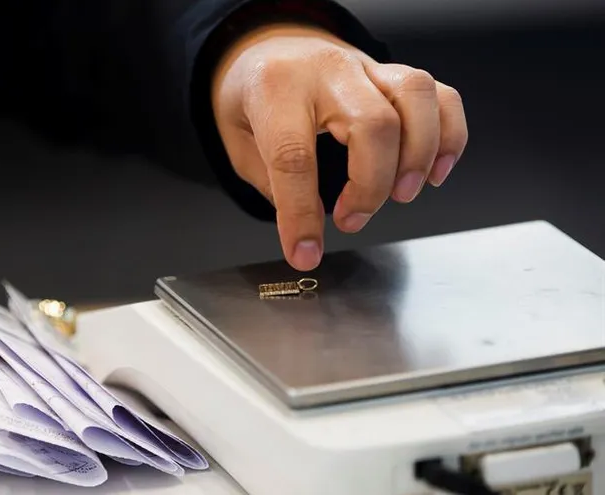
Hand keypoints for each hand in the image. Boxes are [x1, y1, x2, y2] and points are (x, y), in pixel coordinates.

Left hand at [212, 24, 467, 270]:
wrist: (265, 48)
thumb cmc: (253, 97)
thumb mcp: (239, 141)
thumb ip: (272, 183)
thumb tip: (308, 229)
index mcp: (276, 88)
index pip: (294, 156)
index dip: (301, 214)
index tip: (305, 252)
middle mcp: (326, 71)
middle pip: (372, 124)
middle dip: (370, 186)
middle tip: (351, 220)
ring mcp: (366, 67)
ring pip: (414, 98)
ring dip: (417, 157)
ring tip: (401, 195)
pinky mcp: (393, 74)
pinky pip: (440, 95)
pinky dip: (449, 137)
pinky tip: (434, 171)